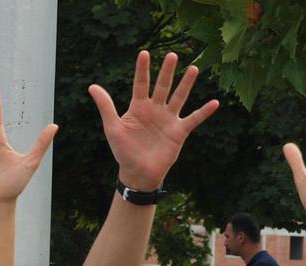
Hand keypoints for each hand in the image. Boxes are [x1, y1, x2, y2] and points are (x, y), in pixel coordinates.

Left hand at [89, 52, 218, 190]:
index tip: (143, 53)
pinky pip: (194, 119)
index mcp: (138, 107)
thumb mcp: (112, 127)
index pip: (140, 84)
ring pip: (179, 97)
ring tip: (193, 69)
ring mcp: (168, 119)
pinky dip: (204, 112)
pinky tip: (214, 103)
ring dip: (186, 84)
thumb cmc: (123, 150)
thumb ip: (105, 106)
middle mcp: (155, 109)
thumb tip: (92, 86)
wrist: (138, 172)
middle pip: (162, 86)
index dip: (142, 70)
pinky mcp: (179, 131)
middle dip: (166, 72)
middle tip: (172, 55)